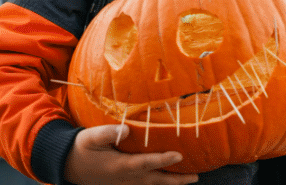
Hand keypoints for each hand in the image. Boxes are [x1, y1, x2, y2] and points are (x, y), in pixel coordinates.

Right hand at [64, 125, 198, 184]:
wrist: (67, 166)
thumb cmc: (82, 148)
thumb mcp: (90, 137)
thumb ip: (108, 132)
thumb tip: (127, 128)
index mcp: (119, 166)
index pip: (146, 163)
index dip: (163, 160)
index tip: (180, 155)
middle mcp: (125, 178)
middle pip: (155, 180)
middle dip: (176, 179)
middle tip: (195, 177)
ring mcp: (124, 183)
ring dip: (171, 183)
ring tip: (190, 179)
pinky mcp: (123, 184)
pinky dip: (159, 183)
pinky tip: (169, 179)